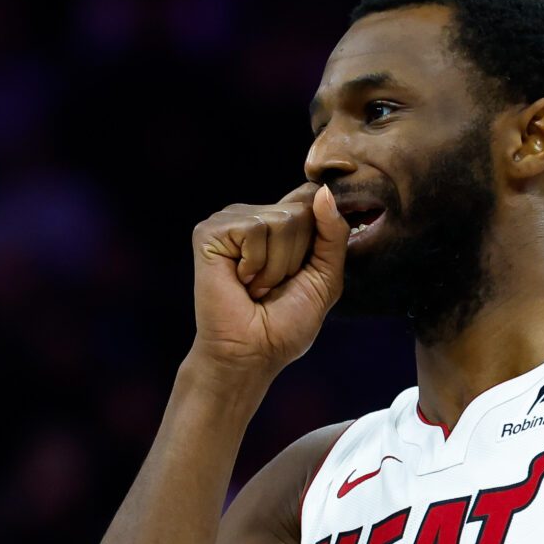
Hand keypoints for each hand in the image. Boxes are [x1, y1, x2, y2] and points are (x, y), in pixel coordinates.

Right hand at [189, 183, 348, 379]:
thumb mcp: (325, 277)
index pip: (312, 197)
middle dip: (298, 258)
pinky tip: (239, 281)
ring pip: (281, 220)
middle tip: (273, 286)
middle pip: (303, 209)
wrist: (251, 353)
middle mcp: (255, 216)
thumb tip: (323, 190)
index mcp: (280, 224)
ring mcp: (231, 221)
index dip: (321, 228)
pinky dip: (255, 264)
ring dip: (276, 266)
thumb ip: (333, 234)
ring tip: (255, 287)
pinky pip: (255, 229)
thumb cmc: (285, 324)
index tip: (307, 268)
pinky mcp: (210, 231)